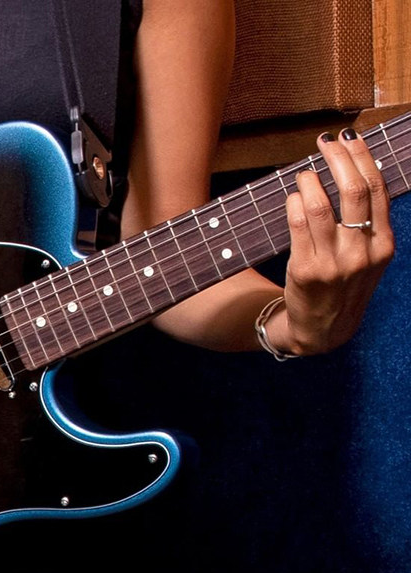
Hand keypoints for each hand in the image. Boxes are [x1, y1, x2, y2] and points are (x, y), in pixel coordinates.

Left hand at [269, 128, 395, 354]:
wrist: (322, 329)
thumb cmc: (343, 286)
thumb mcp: (369, 258)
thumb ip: (368, 222)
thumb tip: (357, 170)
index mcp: (383, 245)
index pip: (377, 189)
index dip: (362, 157)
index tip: (349, 139)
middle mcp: (362, 253)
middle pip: (353, 190)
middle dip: (338, 159)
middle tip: (324, 143)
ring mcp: (333, 263)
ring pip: (321, 206)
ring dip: (310, 181)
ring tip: (305, 173)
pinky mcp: (305, 269)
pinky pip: (297, 225)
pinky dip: (294, 203)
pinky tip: (293, 197)